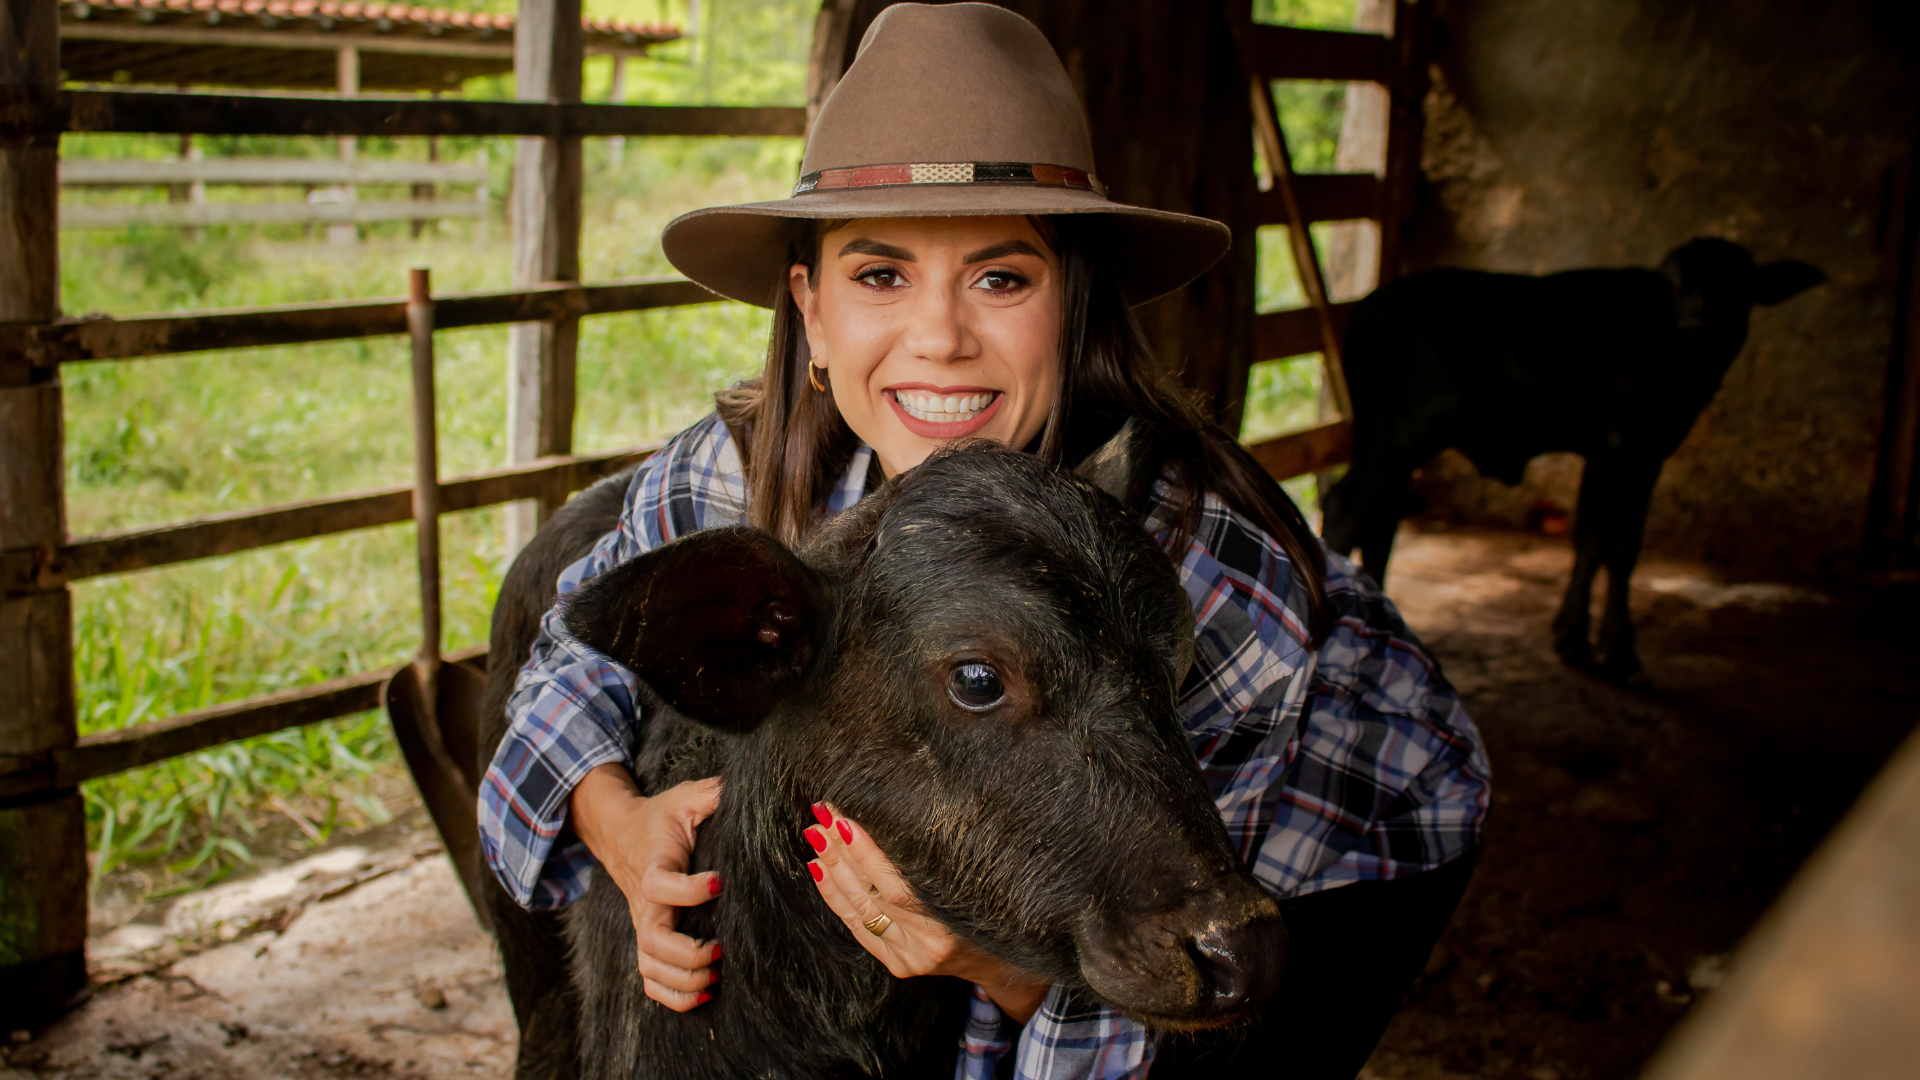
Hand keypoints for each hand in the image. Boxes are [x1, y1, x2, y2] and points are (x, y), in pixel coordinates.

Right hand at [569, 764, 723, 1010]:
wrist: (622, 835)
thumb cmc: (662, 818)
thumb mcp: (685, 798)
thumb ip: (711, 793)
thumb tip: (742, 785)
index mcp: (654, 866)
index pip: (659, 885)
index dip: (688, 889)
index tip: (719, 881)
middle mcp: (645, 902)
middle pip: (652, 939)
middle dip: (688, 953)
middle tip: (720, 948)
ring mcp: (645, 924)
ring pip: (649, 967)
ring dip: (683, 980)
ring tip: (716, 975)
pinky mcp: (648, 940)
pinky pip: (649, 980)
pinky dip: (672, 996)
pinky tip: (704, 993)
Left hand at [804, 804, 1051, 1023]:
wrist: (1002, 960)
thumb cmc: (992, 907)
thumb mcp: (976, 882)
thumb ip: (940, 860)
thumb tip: (898, 815)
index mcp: (949, 926)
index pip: (895, 885)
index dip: (866, 851)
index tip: (844, 816)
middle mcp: (925, 947)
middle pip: (870, 895)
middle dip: (842, 851)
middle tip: (823, 812)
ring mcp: (908, 959)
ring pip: (857, 910)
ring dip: (832, 868)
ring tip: (816, 832)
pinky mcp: (896, 965)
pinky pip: (855, 927)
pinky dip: (834, 896)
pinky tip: (820, 867)